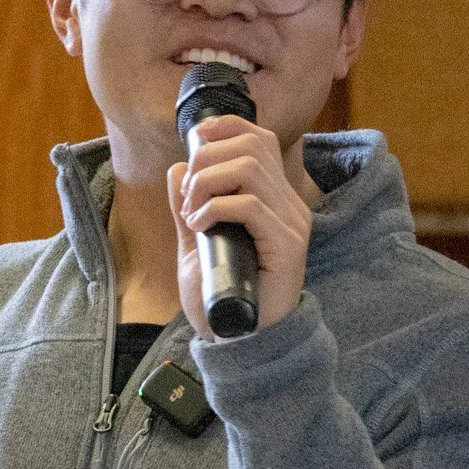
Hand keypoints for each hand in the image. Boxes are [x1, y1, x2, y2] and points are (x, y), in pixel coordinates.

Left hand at [166, 115, 312, 338]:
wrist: (239, 341)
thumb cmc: (222, 296)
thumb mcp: (196, 244)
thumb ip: (189, 207)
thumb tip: (177, 169)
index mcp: (273, 198)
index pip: (260, 139)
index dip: (227, 127)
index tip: (196, 139)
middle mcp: (288, 205)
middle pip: (253, 145)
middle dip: (208, 158)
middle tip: (188, 193)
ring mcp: (291, 224)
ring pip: (249, 169)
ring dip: (207, 183)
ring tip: (191, 213)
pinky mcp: (287, 245)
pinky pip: (249, 206)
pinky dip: (214, 208)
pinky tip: (199, 226)